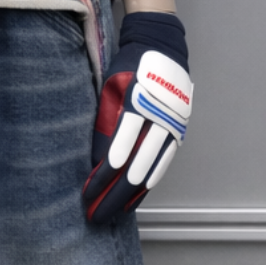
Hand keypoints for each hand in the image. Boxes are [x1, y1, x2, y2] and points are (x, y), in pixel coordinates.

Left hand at [83, 12, 191, 224]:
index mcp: (137, 107)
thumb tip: (94, 162)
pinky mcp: (178, 133)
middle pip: (135, 169)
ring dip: (130, 197)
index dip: (101, 178)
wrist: (163, 49)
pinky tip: (134, 200)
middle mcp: (158, 121)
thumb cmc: (128, 67)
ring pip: (151, 173)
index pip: (116, 152)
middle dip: (113, 196)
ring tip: (113, 216)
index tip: (87, 194)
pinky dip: (147, 186)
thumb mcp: (109, 88)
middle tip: (96, 216)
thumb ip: (103, 123)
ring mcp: (172, 128)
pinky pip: (162, 166)